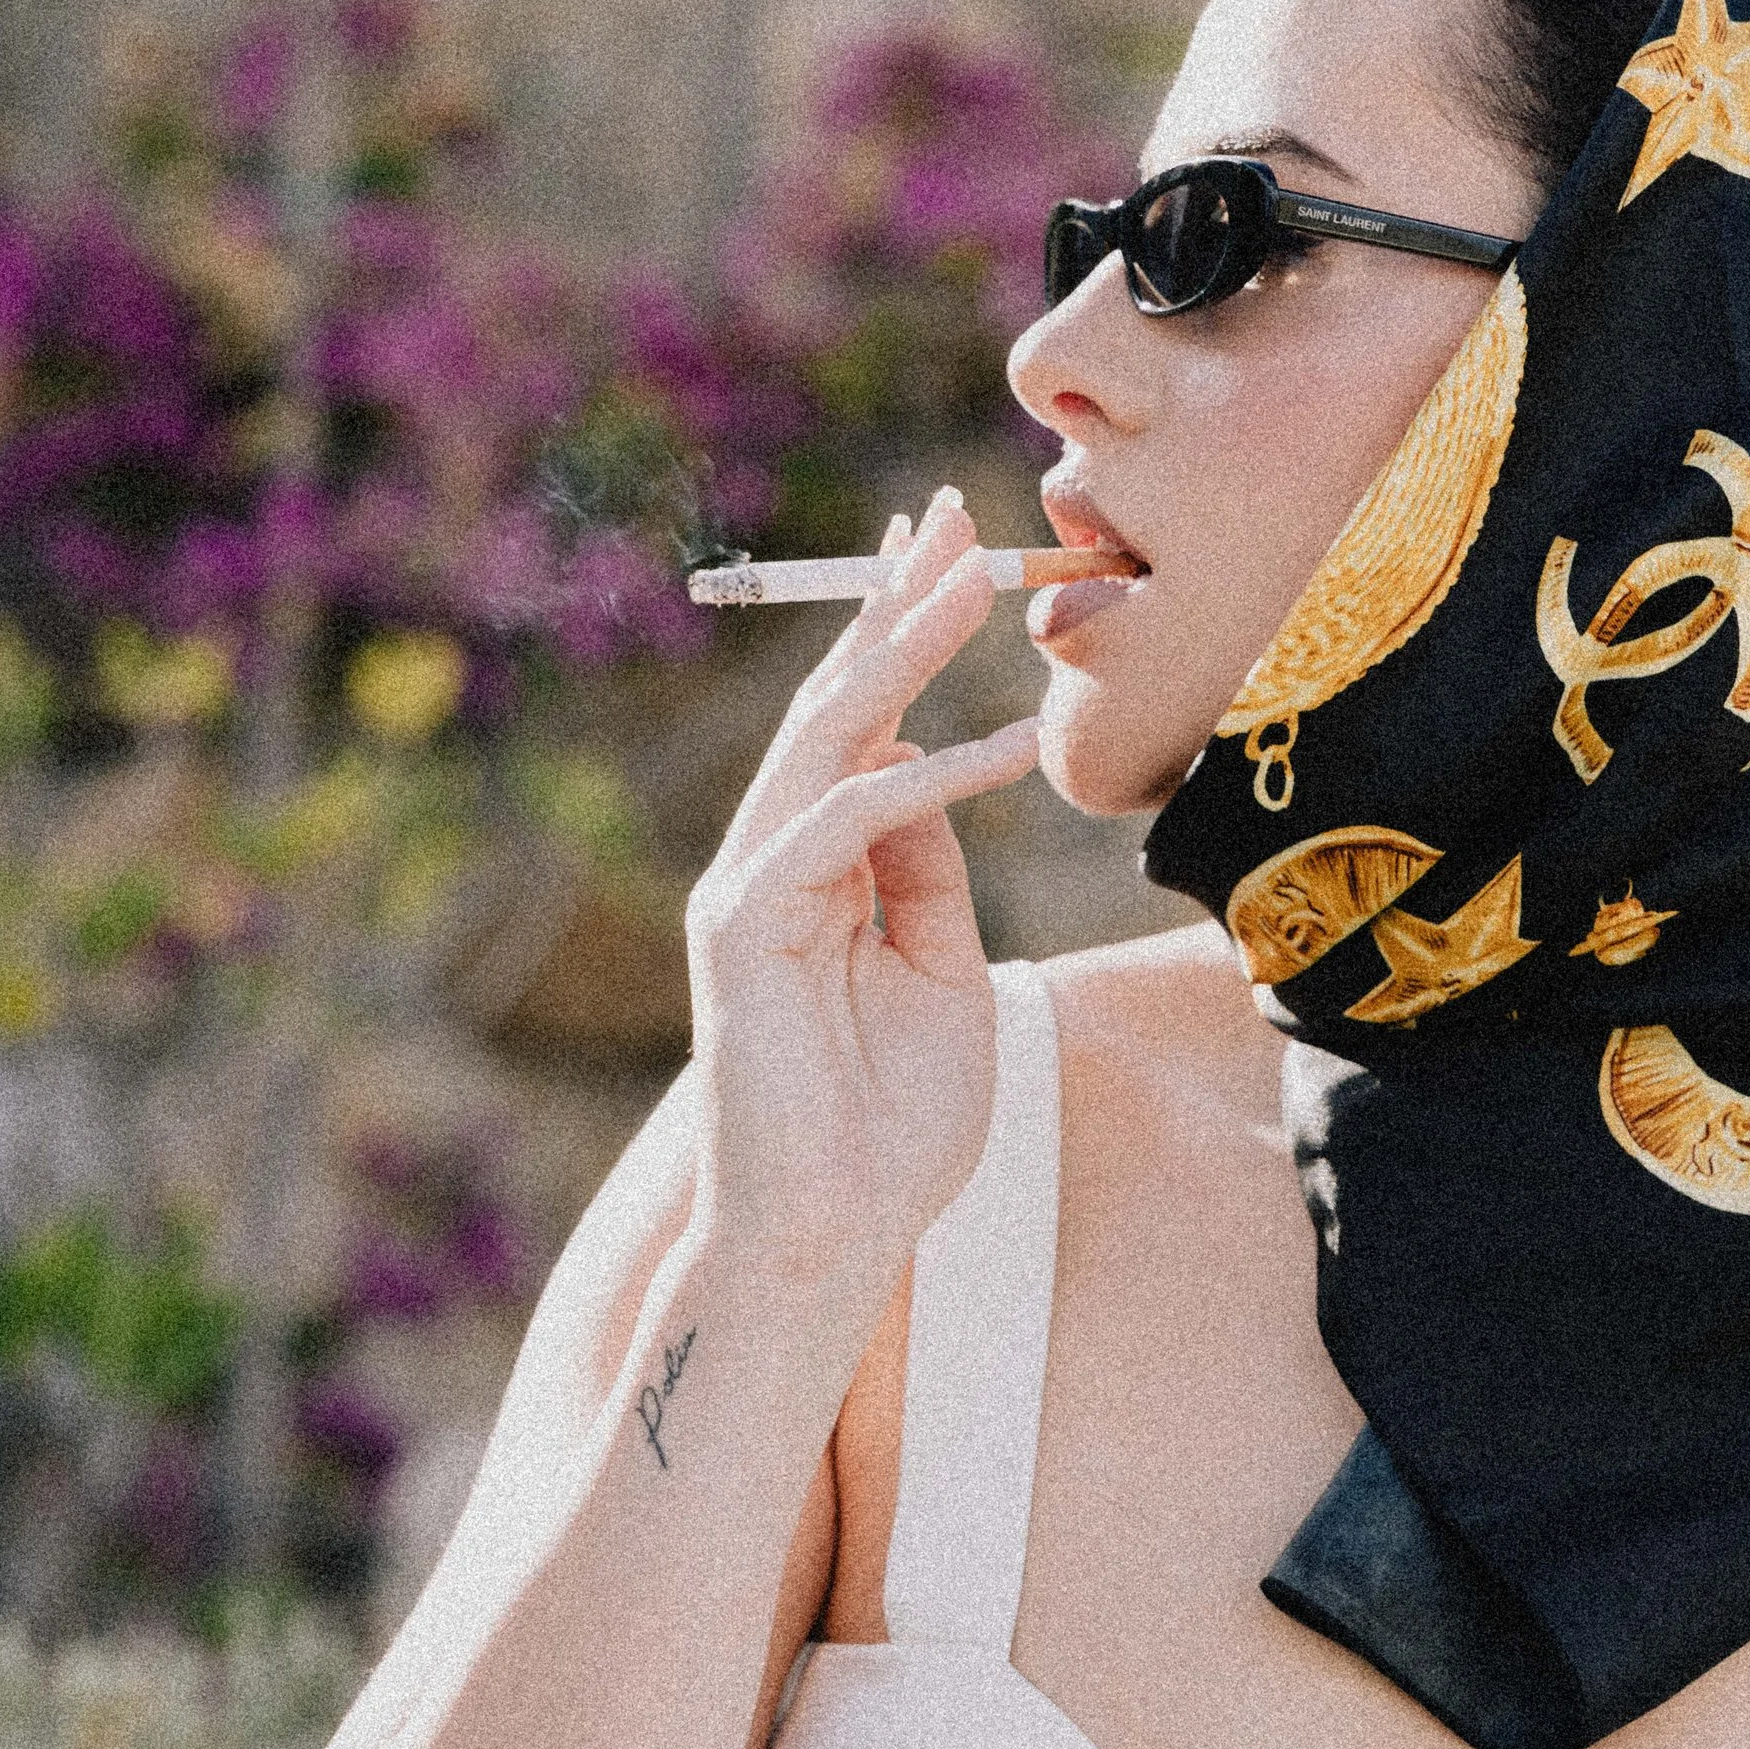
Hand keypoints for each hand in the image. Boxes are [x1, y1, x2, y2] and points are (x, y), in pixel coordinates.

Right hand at [684, 484, 1040, 1301]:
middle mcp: (770, 863)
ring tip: (972, 576)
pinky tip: (1002, 742)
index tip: (948, 554)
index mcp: (814, 872)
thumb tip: (938, 773)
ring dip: (905, 650)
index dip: (900, 637)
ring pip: (831, 738)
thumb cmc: (891, 1128)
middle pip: (835, 704)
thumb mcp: (944, 977)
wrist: (834, 1234)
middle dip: (894, 603)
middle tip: (952, 514)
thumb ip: (931, 878)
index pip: (858, 728)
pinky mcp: (748, 924)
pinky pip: (851, 824)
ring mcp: (750, 889)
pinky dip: (930, 778)